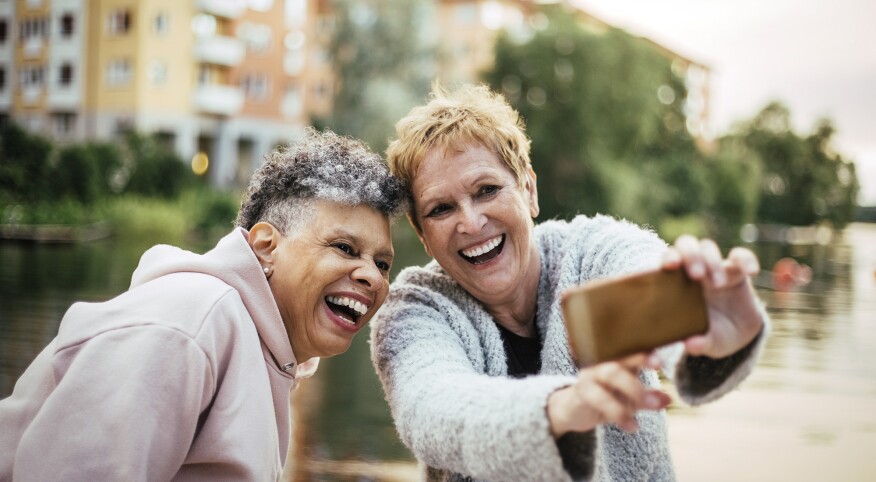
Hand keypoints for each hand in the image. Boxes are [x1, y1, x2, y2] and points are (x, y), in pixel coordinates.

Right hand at [547, 353, 671, 436]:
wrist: (574, 409)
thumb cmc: (605, 397)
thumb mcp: (631, 398)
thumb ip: (649, 397)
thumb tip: (669, 399)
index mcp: (616, 357)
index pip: (631, 347)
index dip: (645, 351)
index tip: (661, 361)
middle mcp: (602, 360)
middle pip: (621, 357)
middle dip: (641, 364)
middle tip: (659, 381)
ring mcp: (590, 373)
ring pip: (610, 374)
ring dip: (633, 390)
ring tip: (652, 406)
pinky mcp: (582, 390)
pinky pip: (600, 400)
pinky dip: (619, 414)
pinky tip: (632, 426)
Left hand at [662, 235, 763, 358]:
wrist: (738, 335)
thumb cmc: (713, 334)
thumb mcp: (708, 342)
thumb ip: (699, 343)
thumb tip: (690, 346)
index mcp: (677, 284)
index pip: (668, 261)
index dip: (668, 258)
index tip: (669, 266)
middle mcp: (693, 270)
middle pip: (686, 245)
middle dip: (690, 256)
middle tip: (696, 276)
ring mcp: (715, 267)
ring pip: (708, 248)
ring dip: (712, 262)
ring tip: (719, 284)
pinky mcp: (738, 270)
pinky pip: (741, 256)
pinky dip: (746, 259)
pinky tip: (751, 271)